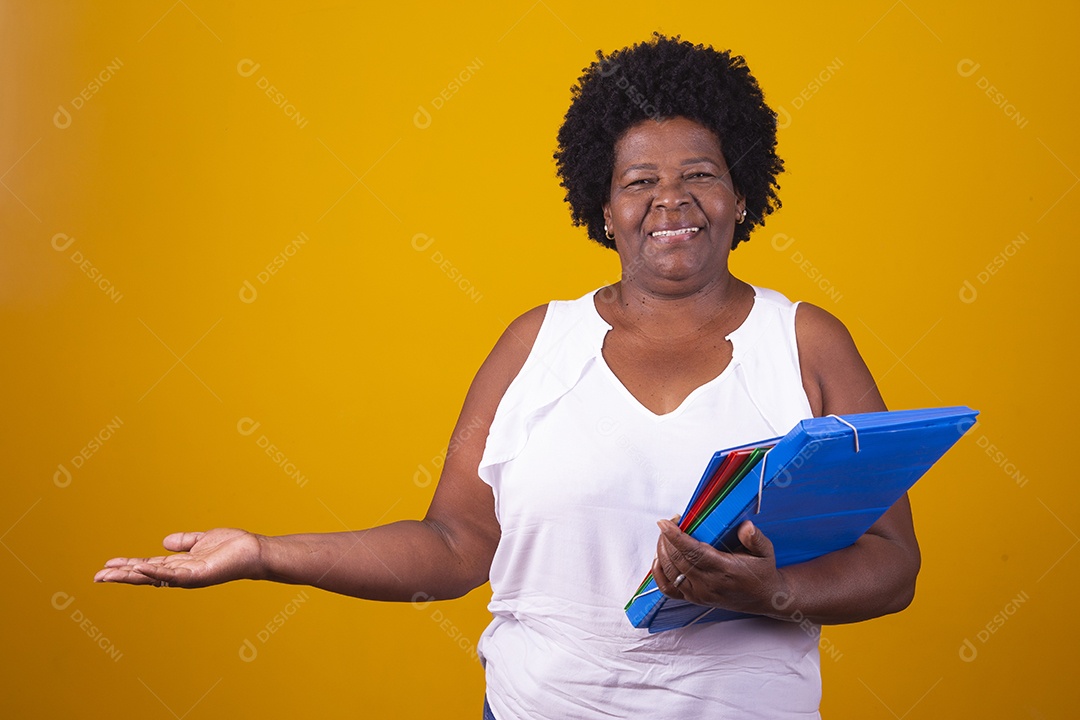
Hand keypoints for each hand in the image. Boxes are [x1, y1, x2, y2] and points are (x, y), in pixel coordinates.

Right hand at [94, 528, 262, 587]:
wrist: (254, 551)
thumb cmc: (232, 547)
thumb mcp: (202, 540)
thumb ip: (184, 542)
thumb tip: (164, 543)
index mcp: (180, 565)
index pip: (148, 566)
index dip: (127, 566)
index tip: (107, 565)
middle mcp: (181, 574)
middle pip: (145, 575)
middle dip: (121, 576)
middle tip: (96, 576)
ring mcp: (188, 576)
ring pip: (153, 577)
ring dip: (130, 575)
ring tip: (108, 574)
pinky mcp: (198, 575)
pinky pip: (172, 575)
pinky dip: (155, 572)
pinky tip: (139, 568)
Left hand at [652, 519, 788, 616]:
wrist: (764, 598)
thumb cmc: (762, 572)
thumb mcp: (766, 552)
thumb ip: (756, 539)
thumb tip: (745, 527)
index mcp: (725, 571)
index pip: (694, 553)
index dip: (676, 537)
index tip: (665, 522)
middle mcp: (709, 585)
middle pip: (678, 560)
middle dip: (667, 538)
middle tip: (670, 522)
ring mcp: (699, 594)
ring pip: (670, 573)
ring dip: (663, 551)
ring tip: (665, 535)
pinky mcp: (694, 599)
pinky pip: (668, 589)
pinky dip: (659, 573)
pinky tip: (660, 558)